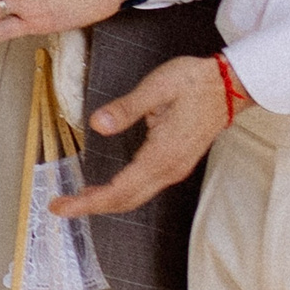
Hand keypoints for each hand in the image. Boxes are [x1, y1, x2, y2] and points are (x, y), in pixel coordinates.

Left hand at [50, 54, 236, 217]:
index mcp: (163, 155)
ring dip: (105, 201)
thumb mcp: (156, 88)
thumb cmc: (194, 83)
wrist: (230, 85)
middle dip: (90, 206)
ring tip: (76, 200)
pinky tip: (105, 188)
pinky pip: (144, 187)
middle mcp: (169, 169)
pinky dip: (121, 192)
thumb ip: (126, 108)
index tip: (62, 206)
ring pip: (135, 196)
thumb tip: (98, 125)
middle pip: (126, 200)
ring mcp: (174, 168)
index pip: (119, 190)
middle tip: (59, 206)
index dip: (88, 202)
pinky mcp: (175, 163)